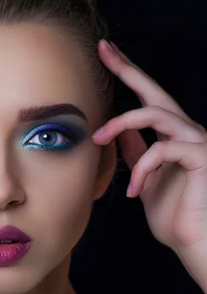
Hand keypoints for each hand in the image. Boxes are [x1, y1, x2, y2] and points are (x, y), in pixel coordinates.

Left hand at [92, 40, 206, 253]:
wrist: (194, 243)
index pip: (148, 100)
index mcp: (171, 136)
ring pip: (157, 114)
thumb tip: (120, 132)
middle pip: (156, 92)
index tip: (105, 53)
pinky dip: (142, 168)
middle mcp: (186, 133)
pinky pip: (163, 149)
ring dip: (121, 123)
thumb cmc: (173, 215)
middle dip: (128, 69)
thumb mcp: (146, 178)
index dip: (128, 75)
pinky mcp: (201, 157)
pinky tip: (134, 190)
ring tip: (98, 139)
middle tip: (103, 50)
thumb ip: (137, 153)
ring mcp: (197, 142)